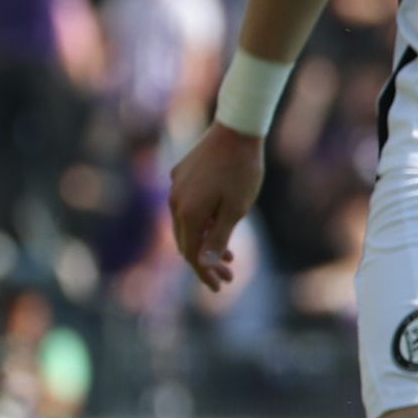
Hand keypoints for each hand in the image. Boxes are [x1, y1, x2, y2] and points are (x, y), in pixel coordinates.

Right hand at [168, 124, 264, 291]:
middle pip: (187, 241)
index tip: (221, 288)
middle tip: (230, 277)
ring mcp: (176, 187)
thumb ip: (218, 237)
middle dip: (207, 262)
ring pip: (187, 224)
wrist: (237, 130)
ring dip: (206, 242)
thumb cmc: (242, 171)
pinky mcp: (181, 175)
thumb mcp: (236, 209)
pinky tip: (219, 225)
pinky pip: (188, 206)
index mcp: (187, 213)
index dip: (205, 273)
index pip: (191, 254)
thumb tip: (202, 265)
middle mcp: (174, 202)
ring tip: (231, 257)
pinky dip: (203, 221)